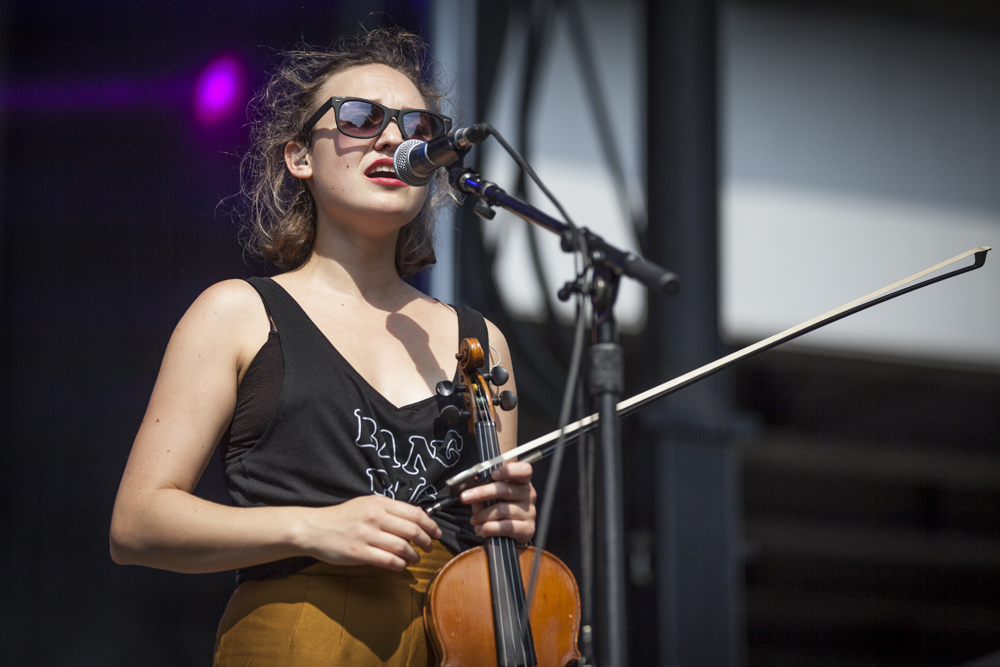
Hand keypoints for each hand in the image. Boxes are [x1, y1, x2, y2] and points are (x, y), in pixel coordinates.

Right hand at [297, 495, 442, 570]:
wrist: (314, 528)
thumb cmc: (342, 517)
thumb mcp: (366, 504)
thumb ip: (389, 509)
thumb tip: (417, 517)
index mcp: (379, 503)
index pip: (414, 513)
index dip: (430, 524)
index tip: (437, 533)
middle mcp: (374, 517)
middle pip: (412, 531)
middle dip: (426, 541)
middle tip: (430, 548)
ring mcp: (366, 535)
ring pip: (402, 547)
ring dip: (414, 555)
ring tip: (416, 558)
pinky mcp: (359, 553)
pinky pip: (388, 561)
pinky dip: (400, 565)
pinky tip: (401, 565)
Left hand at [460, 462, 535, 543]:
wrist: (511, 534)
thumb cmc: (501, 509)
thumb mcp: (492, 496)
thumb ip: (483, 490)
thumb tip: (470, 490)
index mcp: (521, 481)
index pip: (523, 470)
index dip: (509, 470)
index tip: (493, 474)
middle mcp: (528, 494)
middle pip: (505, 489)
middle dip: (481, 493)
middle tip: (465, 497)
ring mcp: (529, 512)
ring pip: (502, 510)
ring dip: (483, 515)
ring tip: (474, 519)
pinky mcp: (528, 528)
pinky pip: (506, 527)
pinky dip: (489, 528)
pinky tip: (481, 529)